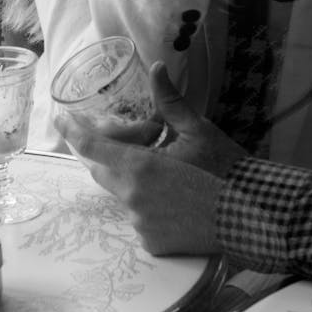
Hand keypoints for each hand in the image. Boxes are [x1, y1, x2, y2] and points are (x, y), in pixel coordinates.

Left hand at [56, 63, 246, 255]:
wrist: (251, 214)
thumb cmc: (225, 167)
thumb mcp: (198, 129)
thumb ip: (169, 101)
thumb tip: (157, 67)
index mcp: (140, 165)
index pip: (93, 147)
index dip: (73, 131)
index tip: (61, 119)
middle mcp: (133, 197)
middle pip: (103, 172)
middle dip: (108, 157)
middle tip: (130, 146)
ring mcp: (141, 223)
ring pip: (125, 197)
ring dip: (135, 184)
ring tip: (171, 179)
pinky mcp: (152, 243)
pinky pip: (141, 220)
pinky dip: (151, 208)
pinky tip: (177, 203)